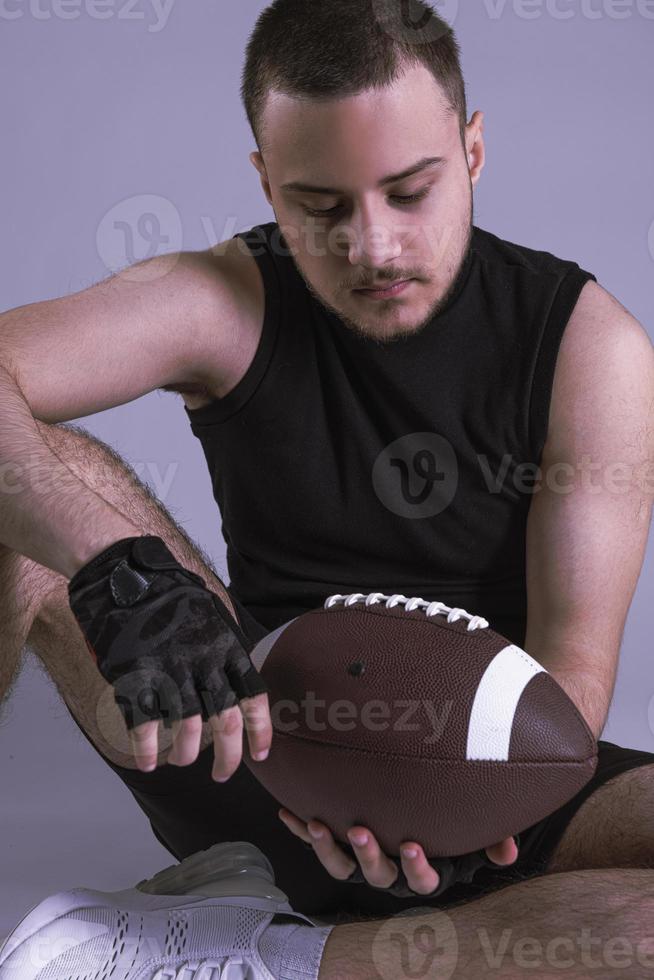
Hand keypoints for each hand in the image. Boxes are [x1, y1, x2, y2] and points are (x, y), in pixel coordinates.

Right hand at [67, 535, 271, 779]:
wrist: (125, 576)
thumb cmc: (170, 596)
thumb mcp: (212, 614)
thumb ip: (226, 648)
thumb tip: (241, 682)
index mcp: (226, 645)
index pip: (253, 695)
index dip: (261, 730)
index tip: (261, 754)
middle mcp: (202, 660)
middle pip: (224, 721)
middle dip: (228, 757)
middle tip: (223, 775)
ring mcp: (168, 669)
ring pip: (185, 728)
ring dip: (185, 753)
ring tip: (181, 760)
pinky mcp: (134, 675)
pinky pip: (144, 723)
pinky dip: (146, 749)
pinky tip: (147, 762)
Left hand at [279, 807, 518, 897]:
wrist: (418, 817)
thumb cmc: (447, 826)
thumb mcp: (472, 836)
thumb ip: (492, 841)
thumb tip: (507, 848)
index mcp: (422, 870)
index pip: (422, 879)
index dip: (416, 866)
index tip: (412, 845)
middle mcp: (389, 870)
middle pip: (376, 873)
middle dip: (366, 854)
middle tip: (360, 830)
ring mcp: (361, 859)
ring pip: (342, 865)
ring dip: (327, 846)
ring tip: (317, 823)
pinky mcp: (339, 843)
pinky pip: (317, 841)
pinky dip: (300, 828)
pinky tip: (287, 812)